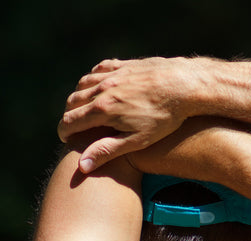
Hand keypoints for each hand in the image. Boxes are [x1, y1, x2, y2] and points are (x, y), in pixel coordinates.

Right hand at [57, 57, 203, 172]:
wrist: (186, 85)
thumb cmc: (164, 118)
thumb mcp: (136, 141)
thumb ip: (107, 151)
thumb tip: (82, 166)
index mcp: (102, 110)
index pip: (69, 122)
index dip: (64, 133)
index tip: (67, 140)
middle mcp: (103, 89)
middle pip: (72, 102)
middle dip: (69, 116)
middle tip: (75, 128)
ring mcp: (113, 75)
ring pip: (83, 84)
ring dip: (79, 97)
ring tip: (85, 109)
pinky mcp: (125, 65)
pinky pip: (99, 69)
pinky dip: (93, 78)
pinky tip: (99, 86)